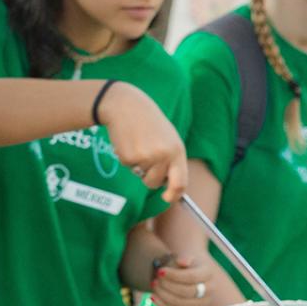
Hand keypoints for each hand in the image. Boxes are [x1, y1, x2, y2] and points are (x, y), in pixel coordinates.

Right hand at [100, 83, 187, 201]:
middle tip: (147, 157)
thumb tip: (168, 187)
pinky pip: (129, 167)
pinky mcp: (128, 158)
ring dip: (139, 167)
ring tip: (139, 144)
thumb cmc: (149, 123)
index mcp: (177, 150)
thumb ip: (172, 160)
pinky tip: (129, 142)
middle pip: (155, 183)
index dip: (174, 195)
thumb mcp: (168, 138)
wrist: (126, 106)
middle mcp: (162, 156)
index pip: (180, 182)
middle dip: (150, 177)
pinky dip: (128, 158)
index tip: (168, 198)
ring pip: (141, 176)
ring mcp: (145, 158)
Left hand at [150, 256, 218, 305]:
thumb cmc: (178, 266)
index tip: (160, 271)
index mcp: (208, 273)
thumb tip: (184, 262)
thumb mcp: (178, 259)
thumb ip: (181, 259)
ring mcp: (205, 302)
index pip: (192, 277)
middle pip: (188, 292)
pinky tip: (153, 297)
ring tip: (153, 286)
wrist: (181, 275)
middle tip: (155, 280)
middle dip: (168, 286)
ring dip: (164, 296)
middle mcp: (210, 289)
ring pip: (182, 304)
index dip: (175, 275)